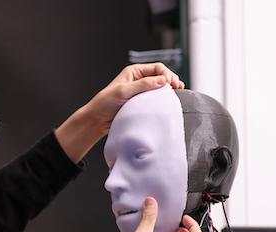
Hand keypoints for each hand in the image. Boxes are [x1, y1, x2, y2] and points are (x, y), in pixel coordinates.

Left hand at [55, 63, 183, 163]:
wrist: (97, 120)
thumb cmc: (104, 103)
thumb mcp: (123, 91)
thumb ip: (143, 85)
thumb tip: (162, 80)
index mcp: (134, 72)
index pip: (157, 68)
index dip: (166, 74)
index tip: (171, 84)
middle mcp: (138, 80)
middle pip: (161, 76)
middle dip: (171, 80)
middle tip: (178, 88)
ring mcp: (141, 92)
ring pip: (160, 88)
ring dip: (168, 90)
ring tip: (176, 94)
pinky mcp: (141, 103)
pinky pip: (156, 99)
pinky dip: (163, 100)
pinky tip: (167, 103)